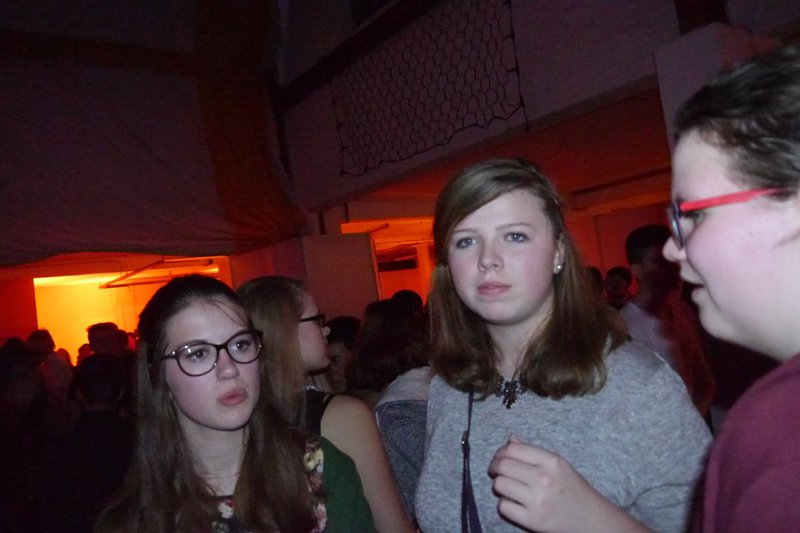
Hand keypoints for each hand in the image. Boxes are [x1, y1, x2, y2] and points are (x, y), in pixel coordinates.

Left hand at [488, 436, 646, 532]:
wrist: (592, 520)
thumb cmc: (573, 489)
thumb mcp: (558, 465)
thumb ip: (533, 452)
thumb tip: (509, 439)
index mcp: (551, 461)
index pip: (512, 449)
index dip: (499, 452)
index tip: (498, 458)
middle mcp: (544, 479)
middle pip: (502, 465)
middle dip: (494, 468)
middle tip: (495, 472)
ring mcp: (538, 500)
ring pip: (499, 485)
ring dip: (499, 486)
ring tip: (508, 488)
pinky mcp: (532, 520)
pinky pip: (503, 507)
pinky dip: (505, 505)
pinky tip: (515, 503)